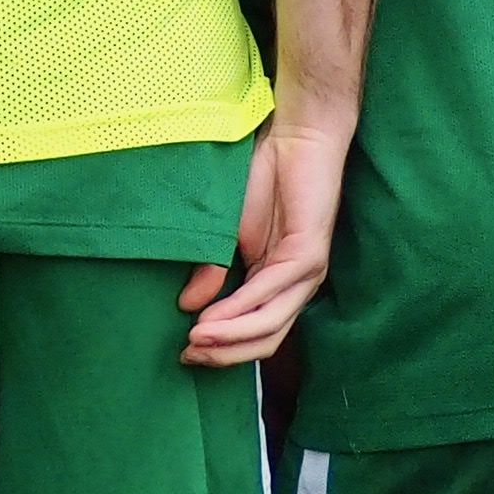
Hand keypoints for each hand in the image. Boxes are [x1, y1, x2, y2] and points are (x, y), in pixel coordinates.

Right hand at [179, 116, 349, 364]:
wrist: (293, 136)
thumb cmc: (263, 177)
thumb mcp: (225, 231)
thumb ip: (213, 268)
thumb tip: (188, 307)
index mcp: (277, 282)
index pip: (255, 333)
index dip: (222, 350)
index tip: (184, 354)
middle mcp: (296, 285)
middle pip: (266, 339)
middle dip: (225, 354)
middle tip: (187, 356)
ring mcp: (306, 272)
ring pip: (271, 323)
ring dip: (231, 337)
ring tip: (195, 341)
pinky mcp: (310, 254)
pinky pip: (272, 292)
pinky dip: (242, 308)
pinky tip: (214, 318)